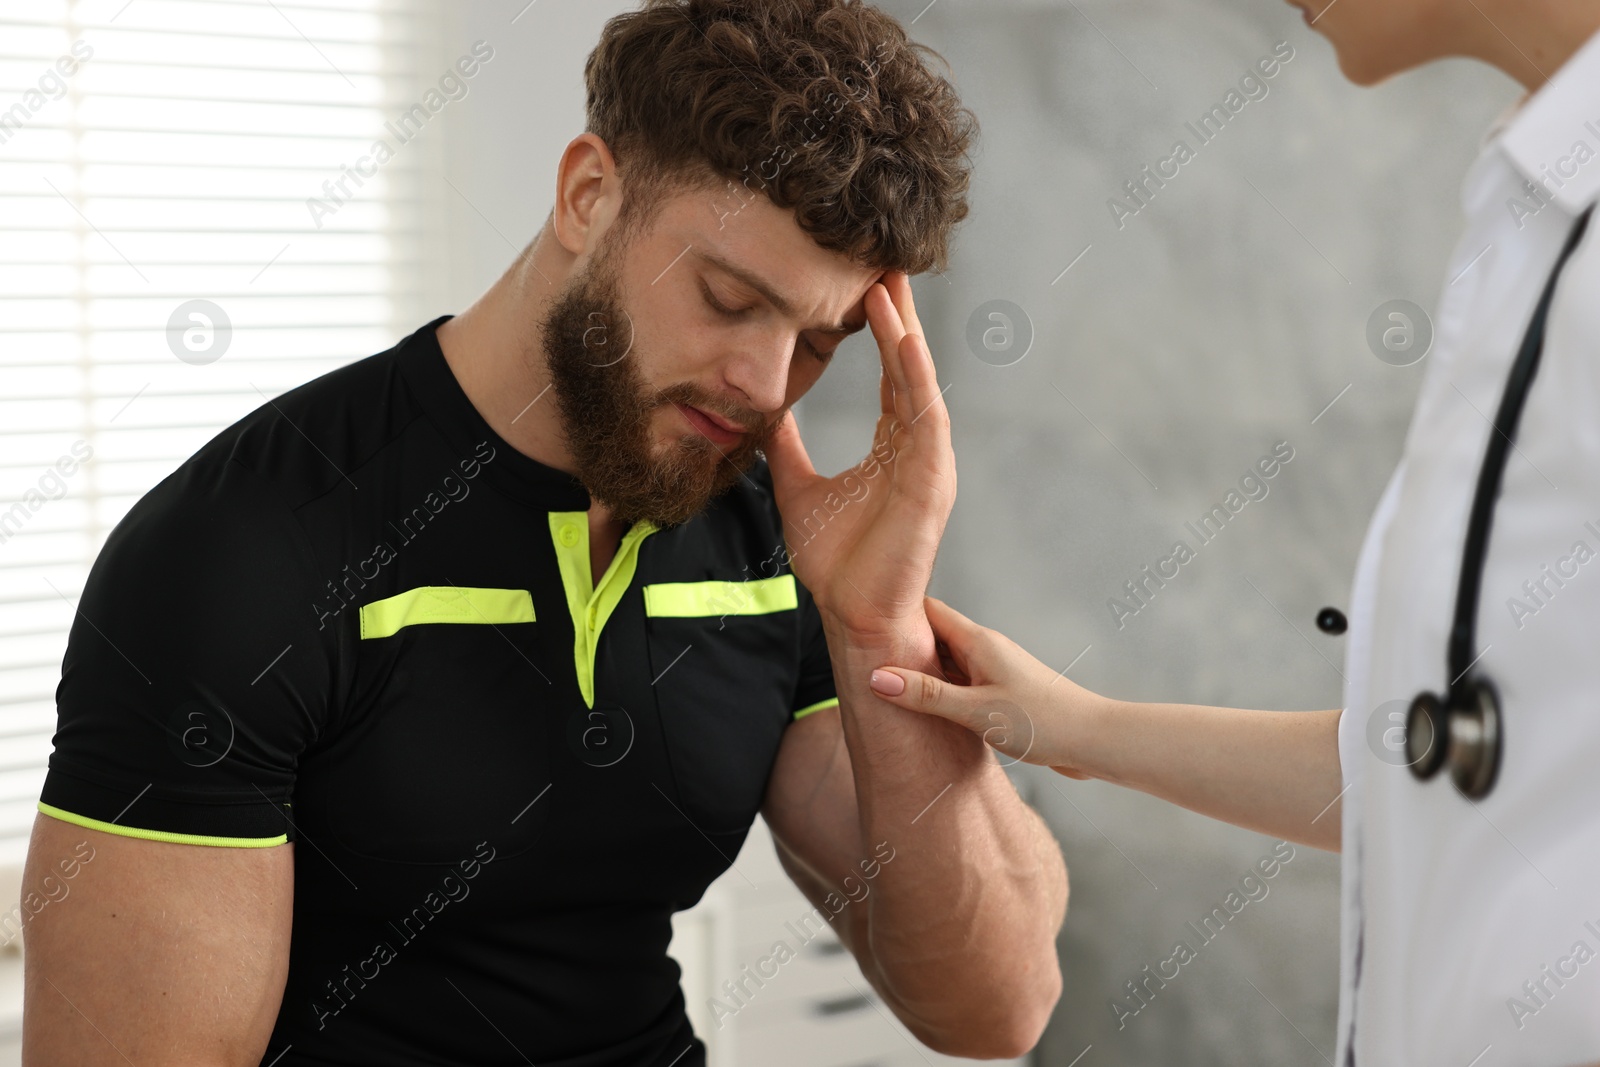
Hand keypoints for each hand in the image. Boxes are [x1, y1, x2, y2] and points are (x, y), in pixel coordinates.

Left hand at [764, 271, 954, 644]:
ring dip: (906, 334)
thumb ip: (787, 447)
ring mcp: (929, 464)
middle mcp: (916, 448)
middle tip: (886, 259)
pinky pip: (927, 419)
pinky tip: (903, 342)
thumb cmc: (836, 564)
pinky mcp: (933, 483)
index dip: (880, 327)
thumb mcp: (798, 487)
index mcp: (892, 448)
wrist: (851, 615)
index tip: (865, 280)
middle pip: (910, 367)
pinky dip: (917, 378)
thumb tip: (766, 411)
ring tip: (886, 287)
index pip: (890, 374)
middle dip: (900, 314)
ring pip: (920, 384)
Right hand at [866, 595, 1103, 779]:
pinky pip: (960, 685)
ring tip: (884, 690)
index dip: (895, 612)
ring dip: (920, 675)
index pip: (927, 610)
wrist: (1093, 740)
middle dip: (901, 647)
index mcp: (978, 641)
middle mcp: (985, 649)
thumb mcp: (975, 710)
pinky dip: (940, 694)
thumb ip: (926, 695)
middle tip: (861, 660)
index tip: (861, 622)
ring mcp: (994, 671)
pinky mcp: (1002, 693)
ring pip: (946, 664)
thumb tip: (878, 677)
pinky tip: (925, 714)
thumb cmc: (1043, 721)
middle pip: (933, 636)